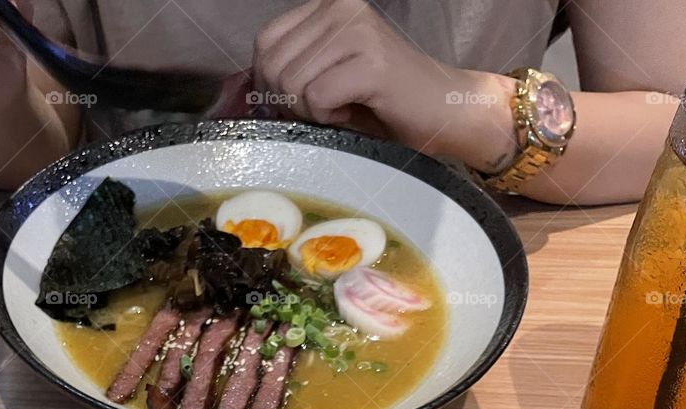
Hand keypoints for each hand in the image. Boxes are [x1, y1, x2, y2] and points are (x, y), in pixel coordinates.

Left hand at [253, 0, 515, 168]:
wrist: (444, 113)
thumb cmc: (383, 105)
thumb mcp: (326, 80)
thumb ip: (288, 75)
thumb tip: (241, 94)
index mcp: (326, 5)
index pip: (264, 45)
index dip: (271, 87)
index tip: (305, 103)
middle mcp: (340, 7)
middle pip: (272, 66)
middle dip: (289, 104)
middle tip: (325, 111)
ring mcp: (356, 30)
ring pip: (291, 84)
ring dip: (311, 113)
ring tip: (343, 109)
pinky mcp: (370, 61)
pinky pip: (315, 99)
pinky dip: (328, 119)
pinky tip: (353, 114)